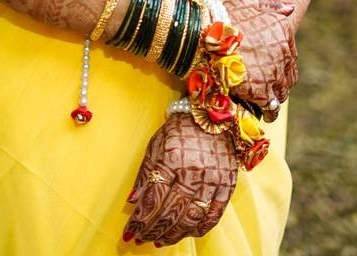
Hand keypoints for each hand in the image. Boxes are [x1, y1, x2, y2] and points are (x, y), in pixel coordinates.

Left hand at [122, 113, 238, 246]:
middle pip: (170, 212)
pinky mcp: (227, 186)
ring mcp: (212, 180)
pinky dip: (199, 229)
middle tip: (141, 238)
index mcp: (171, 158)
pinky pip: (213, 216)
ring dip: (173, 234)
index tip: (130, 231)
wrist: (215, 116)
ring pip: (191, 218)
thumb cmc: (181, 129)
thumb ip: (145, 173)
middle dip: (152, 230)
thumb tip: (133, 201)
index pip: (153, 198)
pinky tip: (186, 233)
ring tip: (160, 240)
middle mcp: (193, 172)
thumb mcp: (156, 144)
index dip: (139, 219)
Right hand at [224, 0, 298, 121]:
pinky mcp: (262, 92)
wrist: (199, 39)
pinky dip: (269, 111)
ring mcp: (275, 73)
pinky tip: (264, 113)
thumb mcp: (246, 2)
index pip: (290, 52)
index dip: (280, 61)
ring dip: (275, 95)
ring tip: (265, 100)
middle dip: (279, 78)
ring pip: (282, 90)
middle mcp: (284, 52)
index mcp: (282, 31)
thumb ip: (270, 4)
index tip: (269, 65)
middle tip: (266, 84)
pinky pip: (272, 106)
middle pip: (288, 72)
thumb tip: (291, 9)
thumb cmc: (219, 18)